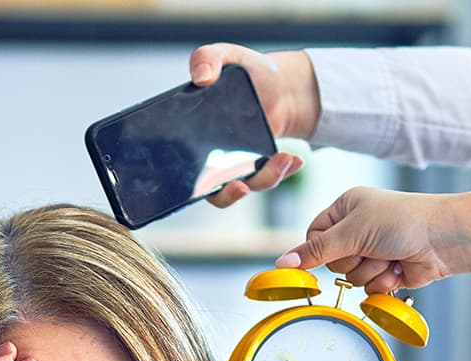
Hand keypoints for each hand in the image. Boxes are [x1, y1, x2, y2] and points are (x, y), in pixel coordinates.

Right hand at [188, 44, 312, 207]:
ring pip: (241, 188)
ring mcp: (233, 163)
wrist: (280, 83)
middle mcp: (207, 153)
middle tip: (240, 187)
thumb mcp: (227, 55)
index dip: (180, 178)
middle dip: (226, 195)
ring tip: (283, 160)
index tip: (201, 179)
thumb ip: (207, 57)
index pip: (176, 160)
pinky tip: (294, 159)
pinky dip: (281, 174)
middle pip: (207, 188)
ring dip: (263, 181)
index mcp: (191, 130)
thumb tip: (201, 76)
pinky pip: (263, 180)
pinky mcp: (256, 167)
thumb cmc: (249, 71)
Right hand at [278, 187, 452, 292]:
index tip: (333, 252)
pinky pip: (370, 289)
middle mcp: (357, 229)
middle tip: (372, 249)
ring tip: (390, 257)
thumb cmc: (403, 221)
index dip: (319, 249)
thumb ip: (316, 250)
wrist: (443, 238)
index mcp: (345, 209)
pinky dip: (384, 283)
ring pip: (352, 278)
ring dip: (372, 272)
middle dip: (353, 262)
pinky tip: (399, 268)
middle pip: (332, 262)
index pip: (314, 236)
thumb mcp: (353, 231)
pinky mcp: (386, 272)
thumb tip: (282, 263)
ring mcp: (372, 252)